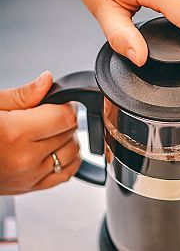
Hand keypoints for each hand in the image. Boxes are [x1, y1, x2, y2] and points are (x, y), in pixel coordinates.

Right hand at [0, 71, 80, 194]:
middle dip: (64, 120)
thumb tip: (47, 81)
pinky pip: (65, 175)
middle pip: (70, 134)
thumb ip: (23, 95)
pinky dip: (68, 161)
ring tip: (51, 131)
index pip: (66, 118)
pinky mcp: (28, 187)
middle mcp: (25, 159)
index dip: (66, 106)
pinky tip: (57, 150)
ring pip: (73, 154)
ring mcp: (28, 176)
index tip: (58, 103)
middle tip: (48, 115)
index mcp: (16, 134)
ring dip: (68, 140)